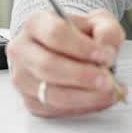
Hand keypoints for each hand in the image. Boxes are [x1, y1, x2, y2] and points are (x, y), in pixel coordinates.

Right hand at [7, 9, 127, 117]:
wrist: (70, 50)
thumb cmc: (81, 35)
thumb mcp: (99, 22)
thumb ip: (107, 31)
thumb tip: (106, 48)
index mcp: (36, 24)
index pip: (55, 34)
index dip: (82, 47)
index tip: (105, 56)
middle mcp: (22, 50)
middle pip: (48, 66)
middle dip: (82, 76)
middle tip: (108, 80)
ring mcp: (22, 78)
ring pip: (50, 93)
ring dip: (84, 96)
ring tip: (108, 92)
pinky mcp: (30, 101)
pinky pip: (53, 110)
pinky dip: (80, 108)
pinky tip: (98, 100)